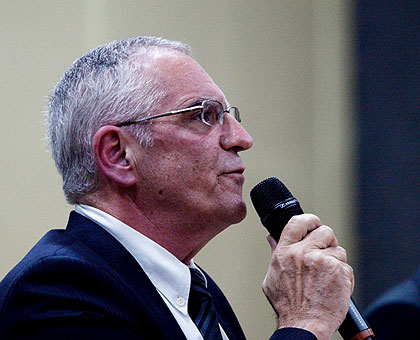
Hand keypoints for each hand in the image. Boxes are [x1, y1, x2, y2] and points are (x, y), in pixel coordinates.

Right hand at [262, 214, 353, 339]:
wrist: (304, 325)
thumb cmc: (288, 306)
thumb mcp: (272, 278)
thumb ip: (274, 254)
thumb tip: (271, 238)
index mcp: (284, 252)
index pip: (297, 222)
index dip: (309, 219)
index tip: (314, 223)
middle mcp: (302, 253)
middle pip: (324, 231)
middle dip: (328, 241)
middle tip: (326, 253)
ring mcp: (321, 261)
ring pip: (338, 250)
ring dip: (336, 262)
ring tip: (327, 278)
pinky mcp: (338, 271)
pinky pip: (346, 267)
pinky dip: (344, 277)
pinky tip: (334, 288)